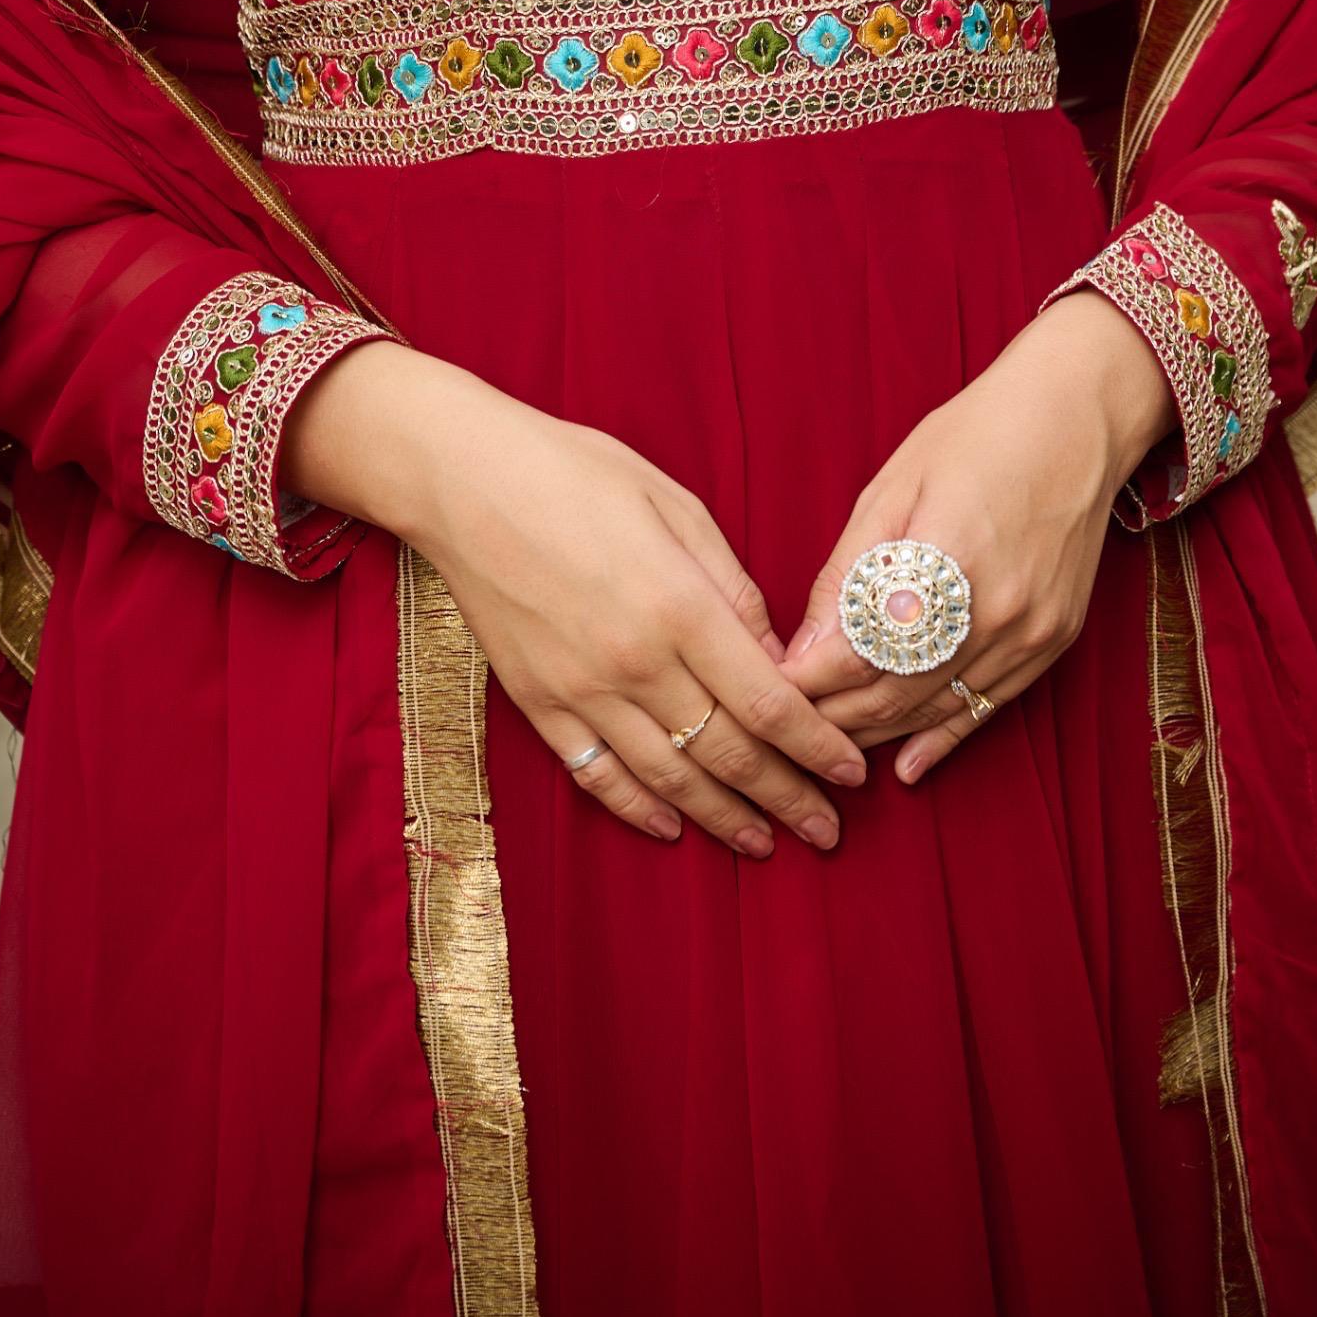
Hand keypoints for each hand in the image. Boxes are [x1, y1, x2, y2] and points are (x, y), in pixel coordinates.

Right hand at [284, 340, 866, 854]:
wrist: (465, 480)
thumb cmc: (576, 472)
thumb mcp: (676, 506)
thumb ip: (731, 587)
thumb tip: (775, 655)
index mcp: (680, 608)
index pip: (769, 704)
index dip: (818, 748)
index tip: (852, 773)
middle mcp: (635, 663)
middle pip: (729, 754)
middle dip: (787, 798)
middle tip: (827, 831)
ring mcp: (581, 691)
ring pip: (668, 780)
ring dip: (724, 819)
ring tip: (764, 843)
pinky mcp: (537, 703)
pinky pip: (596, 775)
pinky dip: (637, 810)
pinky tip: (672, 827)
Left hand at [779, 294, 1174, 784]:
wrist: (1077, 419)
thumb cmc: (975, 436)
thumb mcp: (891, 487)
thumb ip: (846, 575)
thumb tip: (801, 650)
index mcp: (942, 558)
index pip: (857, 652)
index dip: (804, 680)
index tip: (760, 687)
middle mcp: (992, 608)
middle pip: (894, 692)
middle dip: (829, 717)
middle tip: (779, 724)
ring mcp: (1030, 631)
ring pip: (936, 708)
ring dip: (876, 733)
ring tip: (825, 745)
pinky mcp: (1054, 641)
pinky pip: (989, 707)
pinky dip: (943, 738)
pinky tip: (906, 764)